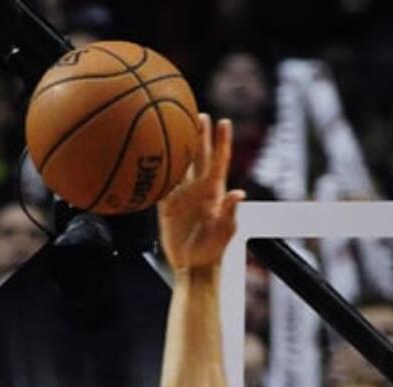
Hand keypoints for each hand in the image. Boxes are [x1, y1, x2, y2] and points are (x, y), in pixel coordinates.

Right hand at [158, 114, 244, 273]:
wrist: (193, 267)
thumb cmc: (212, 250)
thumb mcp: (224, 232)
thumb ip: (230, 212)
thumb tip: (240, 194)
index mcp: (215, 191)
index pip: (219, 161)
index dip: (222, 142)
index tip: (224, 121)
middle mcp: (199, 190)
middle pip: (200, 156)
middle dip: (200, 134)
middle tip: (198, 113)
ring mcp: (183, 197)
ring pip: (181, 166)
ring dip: (179, 147)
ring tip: (176, 126)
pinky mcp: (168, 207)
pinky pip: (163, 184)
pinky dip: (159, 171)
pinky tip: (153, 157)